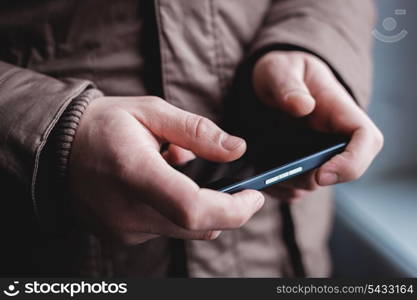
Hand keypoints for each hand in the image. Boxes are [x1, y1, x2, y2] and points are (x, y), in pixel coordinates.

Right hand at [69, 96, 264, 244]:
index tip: (256, 196)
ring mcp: (123, 229)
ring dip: (200, 207)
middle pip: (197, 226)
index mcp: (134, 173)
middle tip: (236, 185)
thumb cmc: (104, 125)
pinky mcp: (122, 236)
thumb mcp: (151, 112)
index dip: (234, 209)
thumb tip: (237, 150)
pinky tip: (163, 186)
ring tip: (182, 174)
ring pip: (185, 230)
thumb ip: (197, 131)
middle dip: (227, 208)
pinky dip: (178, 212)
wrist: (57, 149)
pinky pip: (166, 230)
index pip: (193, 209)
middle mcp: (128, 211)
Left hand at [252, 51, 382, 201]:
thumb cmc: (281, 72)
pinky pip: (298, 186)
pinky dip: (282, 189)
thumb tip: (303, 106)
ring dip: (294, 184)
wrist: (270, 82)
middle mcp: (336, 135)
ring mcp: (320, 152)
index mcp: (340, 110)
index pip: (367, 139)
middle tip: (282, 173)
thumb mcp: (279, 70)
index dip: (353, 162)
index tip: (322, 174)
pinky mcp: (303, 163)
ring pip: (318, 182)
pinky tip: (265, 179)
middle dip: (313, 179)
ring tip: (267, 173)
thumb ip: (288, 86)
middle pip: (343, 169)